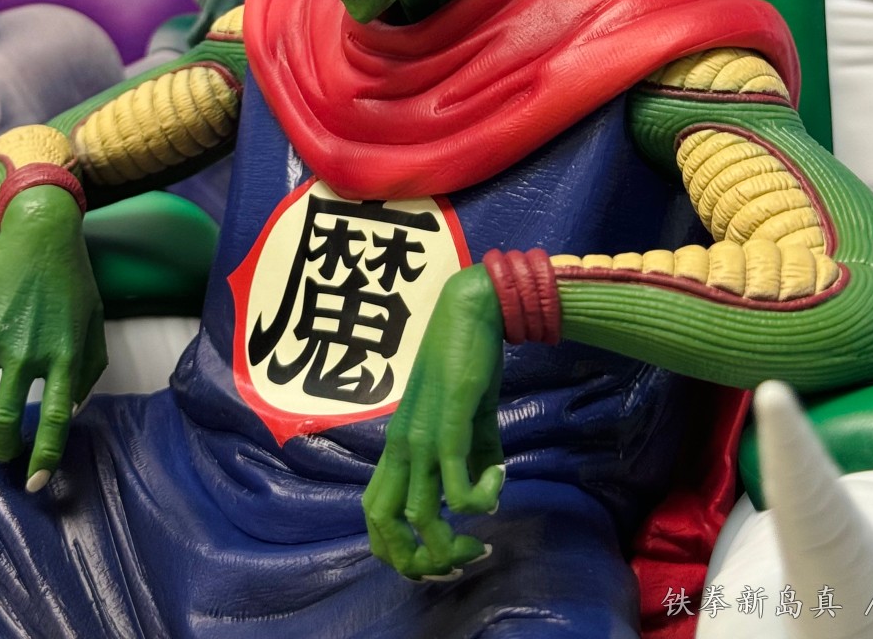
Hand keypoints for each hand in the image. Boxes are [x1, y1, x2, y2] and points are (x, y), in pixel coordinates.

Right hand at [0, 185, 106, 488]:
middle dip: (1, 448)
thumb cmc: (73, 278)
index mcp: (65, 355)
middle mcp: (28, 352)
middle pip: (6, 422)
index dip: (45, 457)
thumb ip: (89, 368)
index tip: (36, 483)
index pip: (56, 420)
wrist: (40, 232)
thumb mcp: (94, 321)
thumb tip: (72, 409)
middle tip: (2, 452)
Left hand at [363, 264, 505, 579]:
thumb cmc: (468, 361)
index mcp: (399, 444)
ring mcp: (422, 435)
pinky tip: (498, 483)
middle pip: (383, 526)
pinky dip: (477, 501)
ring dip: (451, 545)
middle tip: (458, 562)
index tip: (439, 556)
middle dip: (417, 562)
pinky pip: (454, 484)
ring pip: (418, 516)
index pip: (375, 512)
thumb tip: (488, 499)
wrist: (474, 310)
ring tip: (481, 542)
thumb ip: (475, 459)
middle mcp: (402, 445)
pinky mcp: (448, 423)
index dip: (398, 549)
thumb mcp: (470, 419)